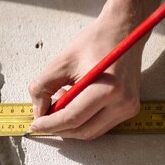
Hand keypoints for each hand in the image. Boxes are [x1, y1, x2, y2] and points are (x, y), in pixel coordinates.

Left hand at [27, 12, 144, 139]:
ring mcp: (128, 108)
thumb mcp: (62, 61)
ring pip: (91, 132)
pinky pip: (100, 126)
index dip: (50, 124)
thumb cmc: (95, 41)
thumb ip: (43, 87)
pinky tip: (72, 106)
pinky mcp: (129, 109)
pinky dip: (82, 122)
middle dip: (58, 129)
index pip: (72, 118)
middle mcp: (122, 103)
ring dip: (70, 127)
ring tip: (57, 108)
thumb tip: (38, 112)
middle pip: (82, 130)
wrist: (124, 31)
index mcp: (107, 89)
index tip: (35, 125)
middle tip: (42, 119)